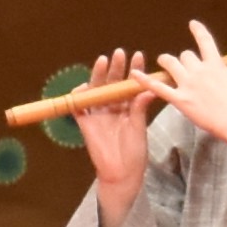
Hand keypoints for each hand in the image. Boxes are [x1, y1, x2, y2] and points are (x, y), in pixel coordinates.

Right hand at [71, 48, 161, 226]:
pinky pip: (78, 106)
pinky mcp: (85, 123)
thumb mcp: (140, 126)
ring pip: (95, 89)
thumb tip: (149, 88)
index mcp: (128, 107)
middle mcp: (112, 107)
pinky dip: (79, 95)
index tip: (139, 56)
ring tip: (103, 62)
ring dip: (98, 75)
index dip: (133, 69)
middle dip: (115, 67)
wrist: (122, 173)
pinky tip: (85, 86)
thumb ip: (140, 107)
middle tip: (119, 53)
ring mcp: (98, 114)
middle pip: (111, 82)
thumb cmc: (135, 152)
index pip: (129, 83)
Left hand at [154, 19, 226, 160]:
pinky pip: (158, 88)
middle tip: (182, 66)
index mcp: (216, 64)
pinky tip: (133, 76)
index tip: (192, 23)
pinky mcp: (179, 99)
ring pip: (170, 65)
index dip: (198, 31)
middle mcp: (200, 70)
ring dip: (166, 64)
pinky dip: (145, 81)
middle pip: (184, 56)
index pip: (205, 42)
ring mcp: (188, 84)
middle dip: (182, 60)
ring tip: (163, 65)